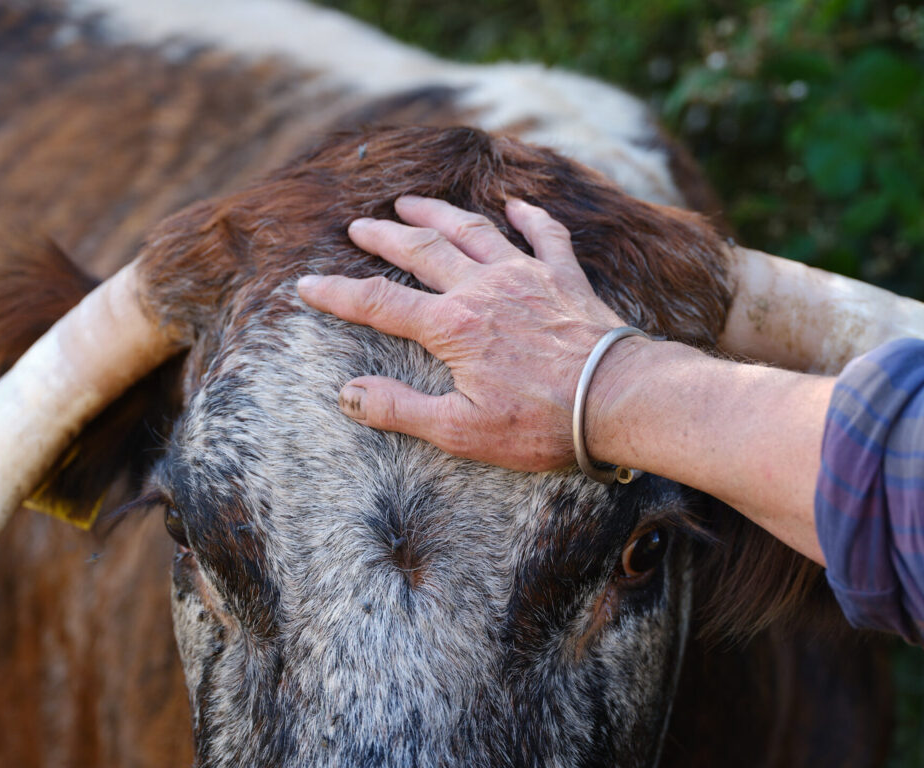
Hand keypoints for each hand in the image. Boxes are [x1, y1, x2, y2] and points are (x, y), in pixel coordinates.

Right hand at [296, 196, 630, 470]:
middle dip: (383, 235)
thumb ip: (399, 410)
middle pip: (421, 250)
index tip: (307, 283)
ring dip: (439, 214)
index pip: (379, 302)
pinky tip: (516, 203)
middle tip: (358, 225)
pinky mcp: (564, 277)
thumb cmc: (540, 422)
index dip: (338, 292)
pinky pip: (544, 235)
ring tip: (410, 201)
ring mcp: (526, 276)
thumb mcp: (460, 431)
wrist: (616, 399)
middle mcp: (483, 288)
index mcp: (452, 326)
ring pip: (473, 230)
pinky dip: (529, 216)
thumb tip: (348, 396)